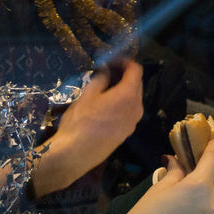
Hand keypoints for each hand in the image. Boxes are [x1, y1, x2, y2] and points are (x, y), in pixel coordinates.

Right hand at [31, 59, 143, 196]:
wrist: (76, 154)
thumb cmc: (80, 121)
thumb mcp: (88, 95)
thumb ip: (101, 78)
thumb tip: (107, 70)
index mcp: (129, 95)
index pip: (136, 70)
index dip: (125, 62)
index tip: (111, 60)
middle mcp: (137, 107)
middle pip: (137, 84)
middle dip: (124, 75)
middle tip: (107, 71)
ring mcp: (134, 122)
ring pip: (133, 98)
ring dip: (123, 89)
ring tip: (105, 87)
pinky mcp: (127, 132)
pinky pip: (129, 111)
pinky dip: (122, 102)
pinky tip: (106, 104)